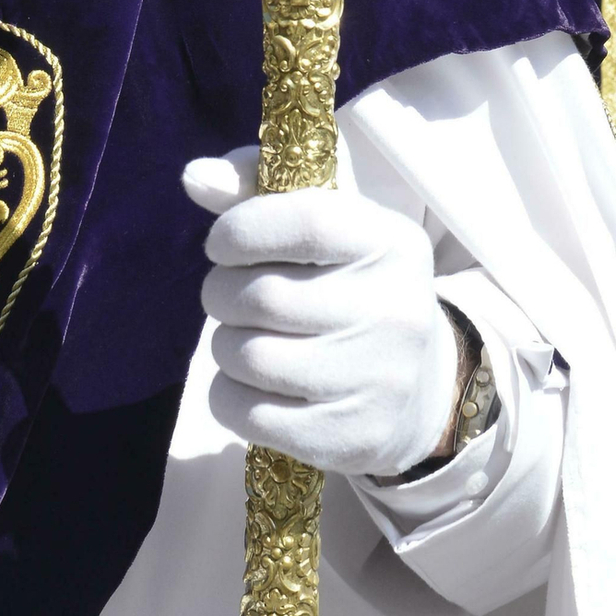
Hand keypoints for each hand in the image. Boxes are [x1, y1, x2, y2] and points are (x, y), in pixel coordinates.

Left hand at [184, 152, 460, 479]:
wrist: (420, 385)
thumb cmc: (353, 285)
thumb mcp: (328, 226)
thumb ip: (258, 190)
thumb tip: (195, 177)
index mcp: (393, 243)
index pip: (308, 224)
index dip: (244, 230)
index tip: (221, 243)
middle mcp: (395, 312)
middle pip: (266, 298)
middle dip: (221, 292)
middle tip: (226, 294)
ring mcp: (379, 381)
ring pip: (250, 357)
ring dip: (224, 344)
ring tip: (243, 337)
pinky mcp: (352, 438)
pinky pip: (249, 415)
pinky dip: (227, 396)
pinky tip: (248, 383)